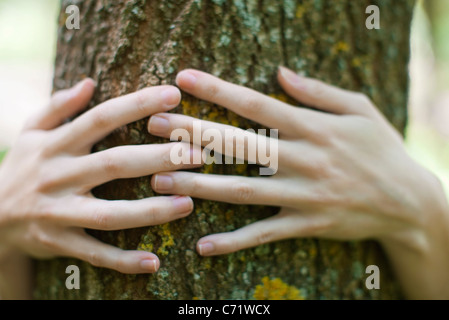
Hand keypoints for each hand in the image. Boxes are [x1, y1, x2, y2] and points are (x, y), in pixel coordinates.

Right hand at [0, 79, 200, 273]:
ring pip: (109, 214)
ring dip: (150, 210)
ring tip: (188, 203)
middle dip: (158, 158)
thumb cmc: (22, 168)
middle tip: (197, 154)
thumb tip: (88, 83)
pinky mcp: (60, 243)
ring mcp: (58, 213)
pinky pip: (95, 254)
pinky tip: (154, 262)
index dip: (137, 105)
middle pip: (114, 164)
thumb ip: (57, 106)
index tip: (174, 95)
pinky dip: (123, 261)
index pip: (101, 118)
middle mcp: (58, 176)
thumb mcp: (29, 131)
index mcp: (55, 145)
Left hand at [148, 68, 447, 257]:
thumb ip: (317, 92)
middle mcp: (303, 160)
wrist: (409, 202)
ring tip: (160, 181)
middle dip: (194, 133)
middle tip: (154, 127)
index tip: (183, 78)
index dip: (218, 90)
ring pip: (242, 191)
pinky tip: (202, 246)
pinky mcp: (306, 225)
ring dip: (199, 185)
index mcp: (313, 128)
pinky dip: (233, 242)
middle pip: (239, 145)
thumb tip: (279, 72)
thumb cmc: (383, 150)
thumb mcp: (359, 110)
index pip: (256, 104)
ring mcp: (303, 196)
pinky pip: (264, 235)